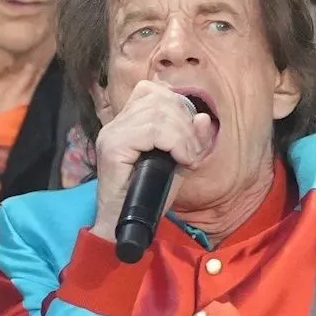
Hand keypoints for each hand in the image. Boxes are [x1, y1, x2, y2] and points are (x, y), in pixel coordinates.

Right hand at [89, 79, 215, 241]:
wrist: (124, 225)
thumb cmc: (149, 197)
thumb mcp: (177, 164)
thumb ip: (190, 141)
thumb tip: (203, 117)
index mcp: (127, 121)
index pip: (151, 90)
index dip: (178, 106)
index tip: (189, 137)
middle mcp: (116, 123)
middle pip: (159, 99)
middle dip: (185, 123)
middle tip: (192, 153)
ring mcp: (112, 133)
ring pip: (158, 113)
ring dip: (183, 136)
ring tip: (187, 159)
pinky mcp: (112, 146)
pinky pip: (152, 131)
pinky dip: (175, 143)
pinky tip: (181, 160)